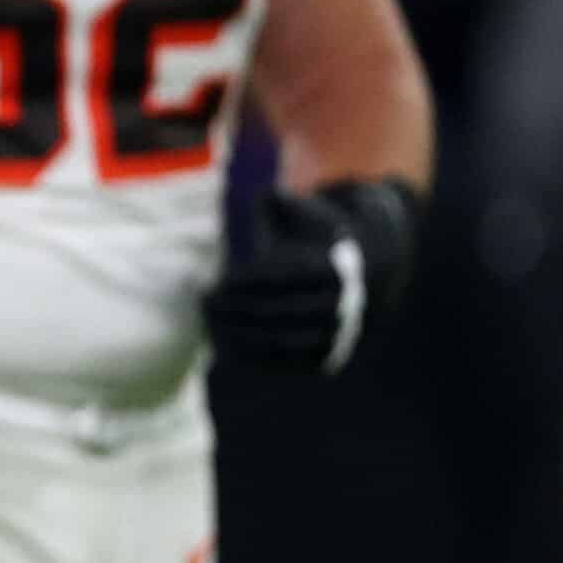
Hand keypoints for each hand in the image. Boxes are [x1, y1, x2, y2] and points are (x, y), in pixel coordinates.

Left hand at [205, 180, 420, 373]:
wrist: (359, 275)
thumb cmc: (312, 238)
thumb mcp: (300, 212)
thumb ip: (277, 203)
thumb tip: (262, 198)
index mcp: (334, 268)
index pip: (280, 279)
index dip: (244, 281)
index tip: (216, 280)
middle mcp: (340, 306)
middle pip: (275, 312)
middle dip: (233, 308)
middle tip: (203, 300)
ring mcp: (336, 337)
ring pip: (278, 342)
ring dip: (236, 334)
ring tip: (206, 321)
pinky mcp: (326, 361)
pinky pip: (283, 364)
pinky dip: (249, 356)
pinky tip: (219, 344)